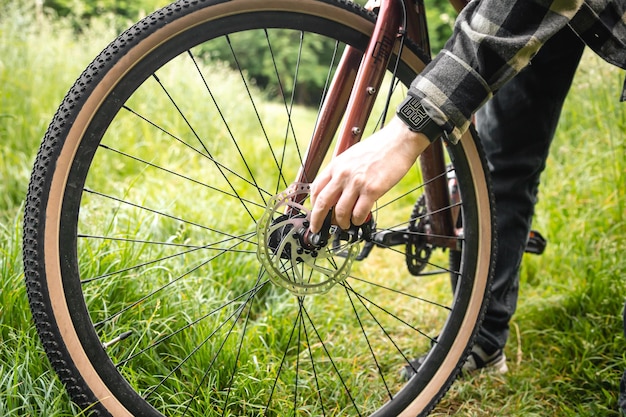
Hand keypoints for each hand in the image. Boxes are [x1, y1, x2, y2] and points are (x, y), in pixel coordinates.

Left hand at [309, 116, 430, 232]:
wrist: (399, 141)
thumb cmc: (379, 147)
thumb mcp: (352, 155)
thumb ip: (342, 172)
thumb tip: (337, 190)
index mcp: (336, 164)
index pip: (316, 188)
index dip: (313, 204)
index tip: (315, 213)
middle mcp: (343, 174)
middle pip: (323, 203)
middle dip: (318, 220)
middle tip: (318, 229)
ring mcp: (357, 182)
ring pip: (340, 212)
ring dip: (341, 223)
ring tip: (345, 225)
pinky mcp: (372, 190)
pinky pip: (359, 213)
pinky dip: (357, 220)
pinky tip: (359, 220)